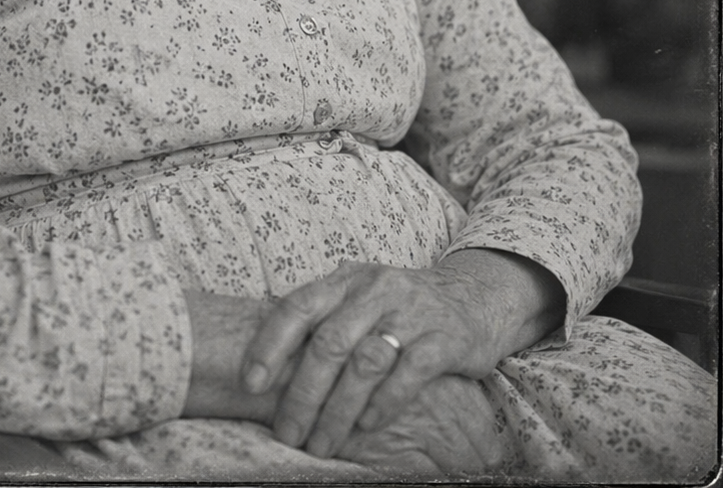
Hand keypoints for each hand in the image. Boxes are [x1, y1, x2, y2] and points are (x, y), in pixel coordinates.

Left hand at [242, 251, 562, 458]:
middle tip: (288, 433)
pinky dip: (384, 403)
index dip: (270, 344)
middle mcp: (375, 290)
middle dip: (303, 394)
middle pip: (329, 343)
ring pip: (365, 363)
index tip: (250, 383)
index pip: (299, 306)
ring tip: (320, 443)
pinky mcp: (443, 338)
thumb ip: (321, 318)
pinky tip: (366, 425)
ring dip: (338, 410)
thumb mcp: (358, 298)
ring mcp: (410, 313)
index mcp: (346, 280)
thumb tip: (262, 360)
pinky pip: (409, 373)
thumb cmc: (398, 307)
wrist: (472, 296)